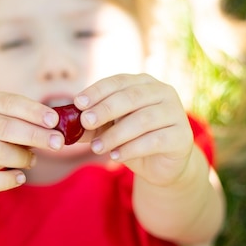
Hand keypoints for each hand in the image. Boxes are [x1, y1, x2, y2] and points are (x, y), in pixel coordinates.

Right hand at [0, 92, 58, 195]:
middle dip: (34, 135)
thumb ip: (23, 122)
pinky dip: (7, 180)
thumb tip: (58, 128)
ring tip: (33, 161)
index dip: (32, 111)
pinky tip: (20, 178)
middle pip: (3, 127)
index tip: (55, 120)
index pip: (7, 102)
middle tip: (57, 143)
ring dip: (21, 157)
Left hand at [74, 73, 193, 185]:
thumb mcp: (107, 128)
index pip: (117, 82)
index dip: (97, 91)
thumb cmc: (130, 138)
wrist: (160, 163)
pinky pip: (154, 141)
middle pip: (130, 98)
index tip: (77, 103)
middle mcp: (163, 92)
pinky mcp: (182, 136)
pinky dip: (131, 148)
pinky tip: (115, 156)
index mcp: (143, 83)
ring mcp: (176, 113)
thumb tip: (62, 122)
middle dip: (104, 109)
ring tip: (96, 148)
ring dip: (115, 134)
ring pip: (142, 120)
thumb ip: (89, 124)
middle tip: (85, 122)